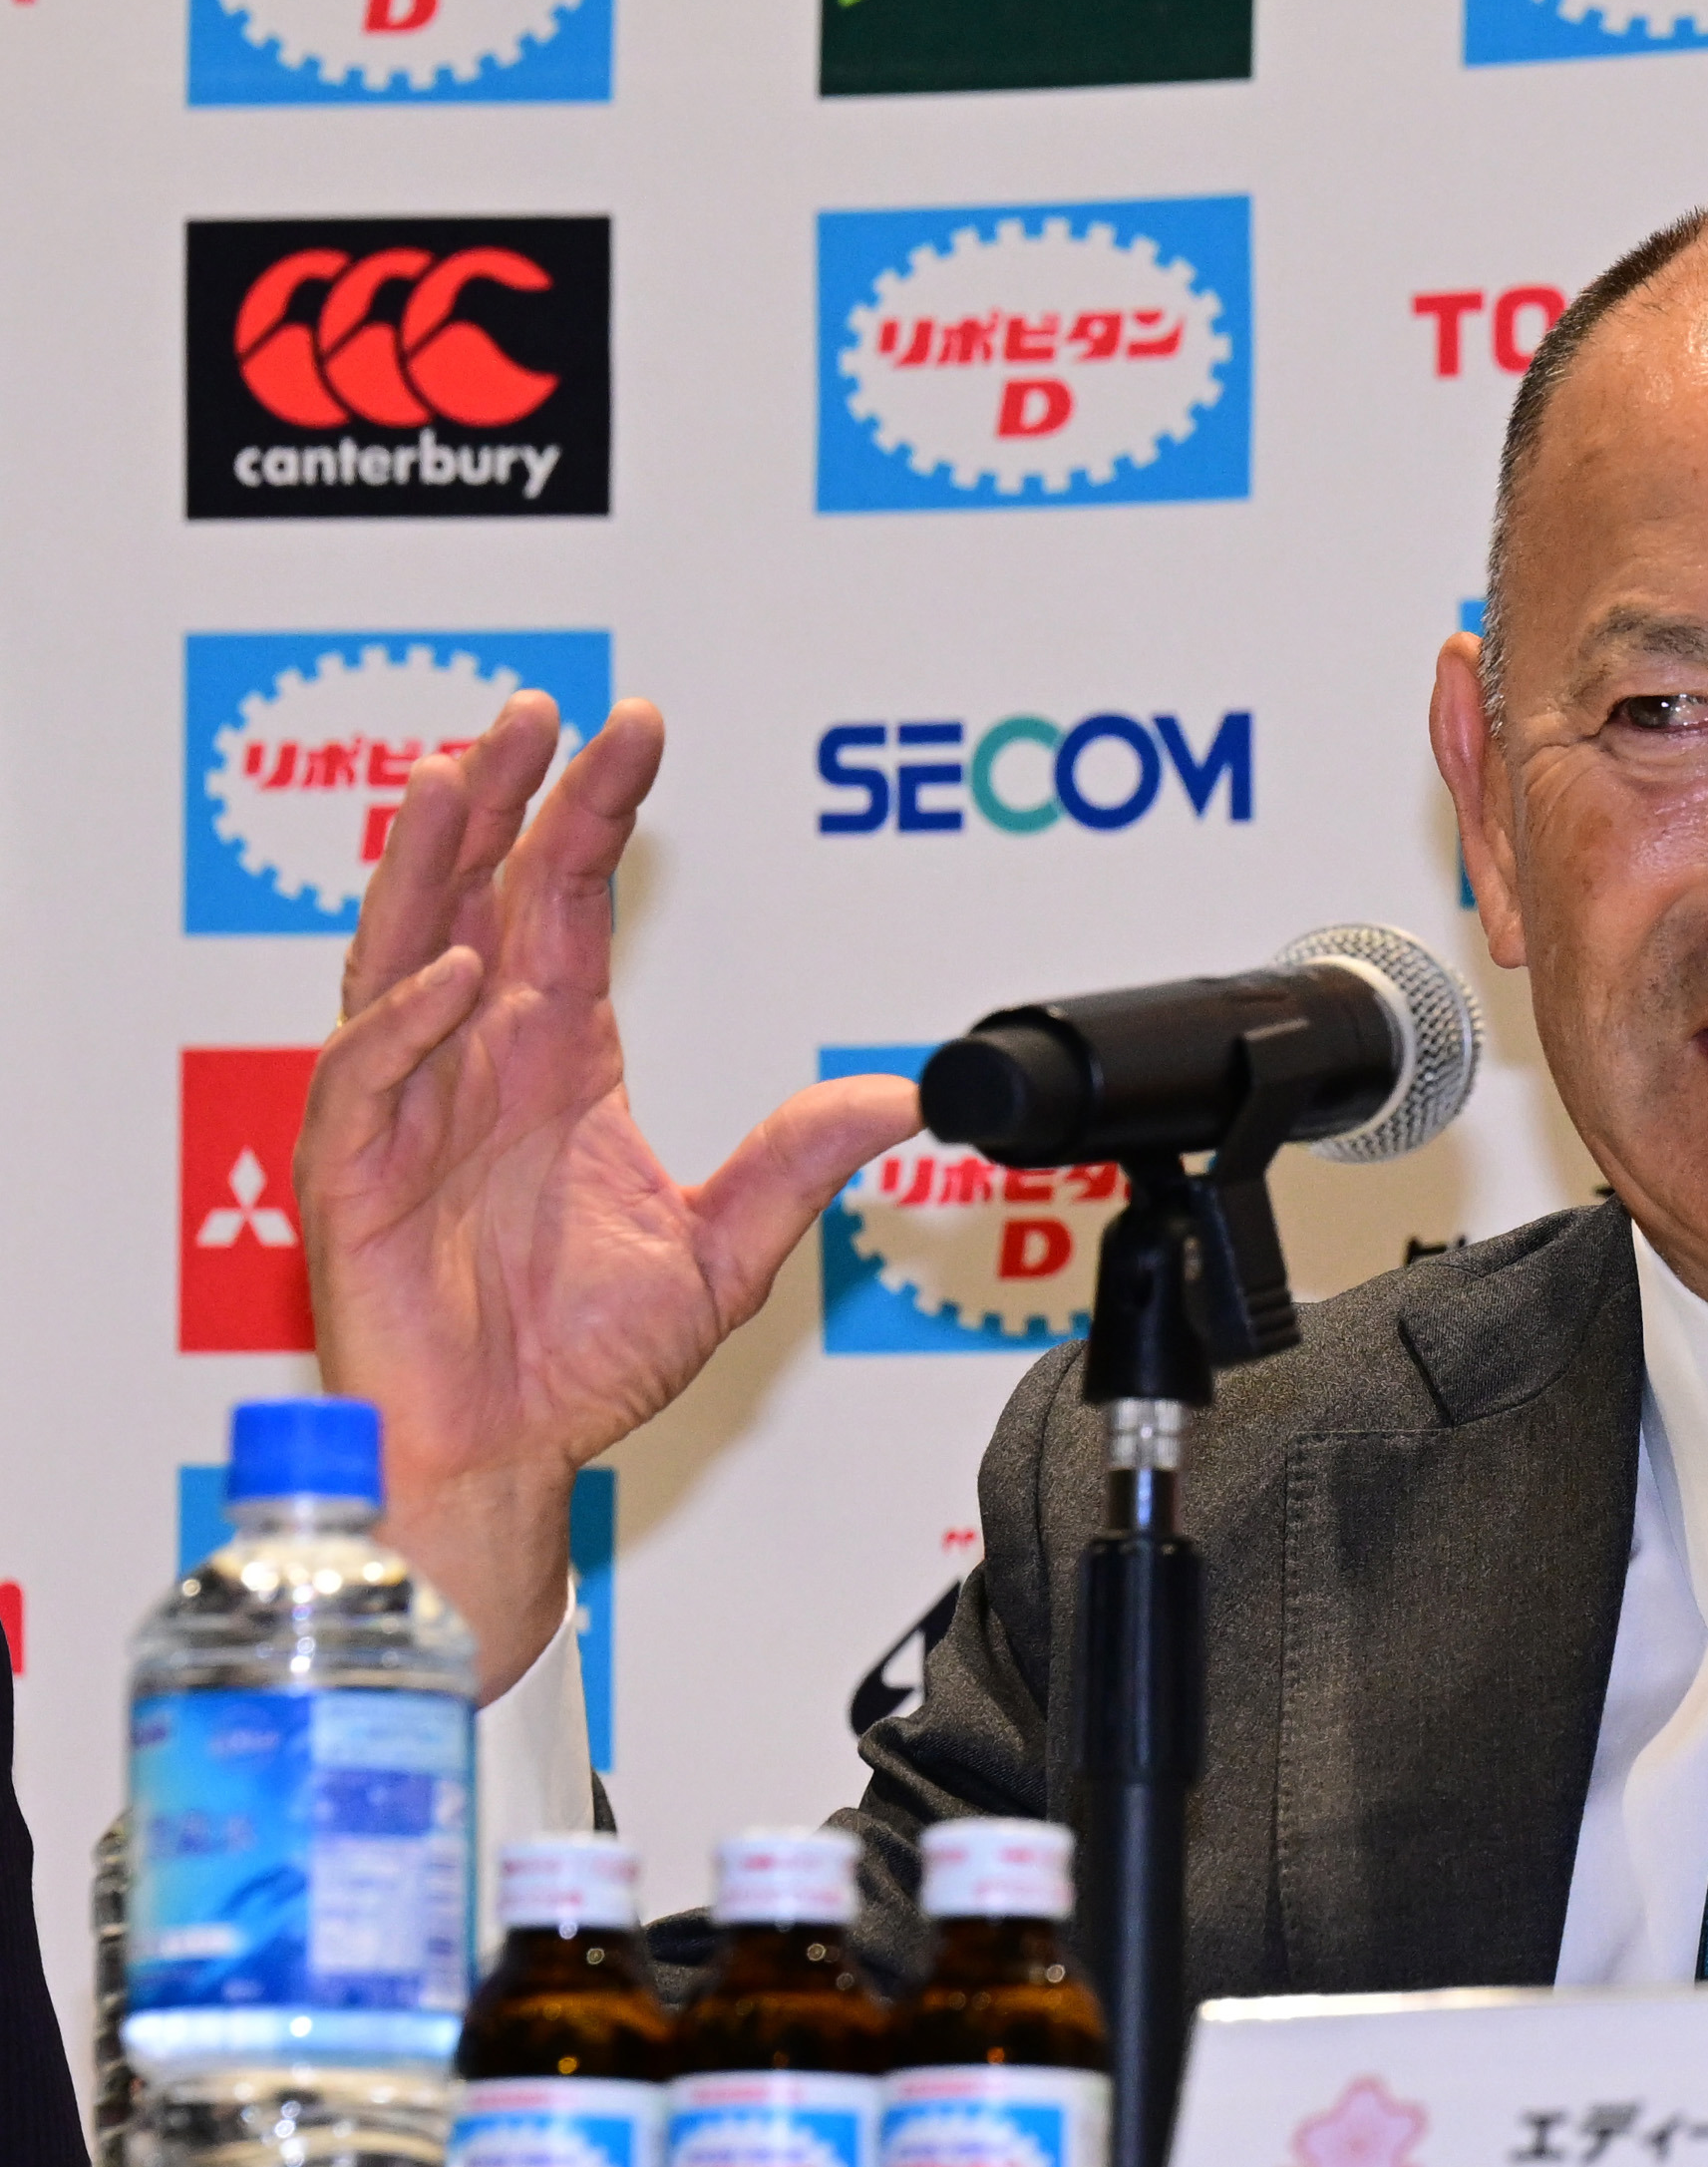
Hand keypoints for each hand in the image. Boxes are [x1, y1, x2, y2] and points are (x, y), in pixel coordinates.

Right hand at [296, 695, 918, 1698]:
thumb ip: (797, 1163)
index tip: (633, 732)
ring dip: (427, 865)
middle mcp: (476, 1063)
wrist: (508, 1456)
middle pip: (479, 897)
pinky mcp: (354, 1176)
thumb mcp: (724, 1252)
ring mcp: (407, 1110)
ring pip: (400, 955)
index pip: (569, 902)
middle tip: (538, 711)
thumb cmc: (583, 1363)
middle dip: (505, 798)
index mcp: (556, 1061)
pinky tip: (458, 972)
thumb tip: (894, 1095)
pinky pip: (368, 1078)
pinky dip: (407, 1021)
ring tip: (463, 777)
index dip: (595, 813)